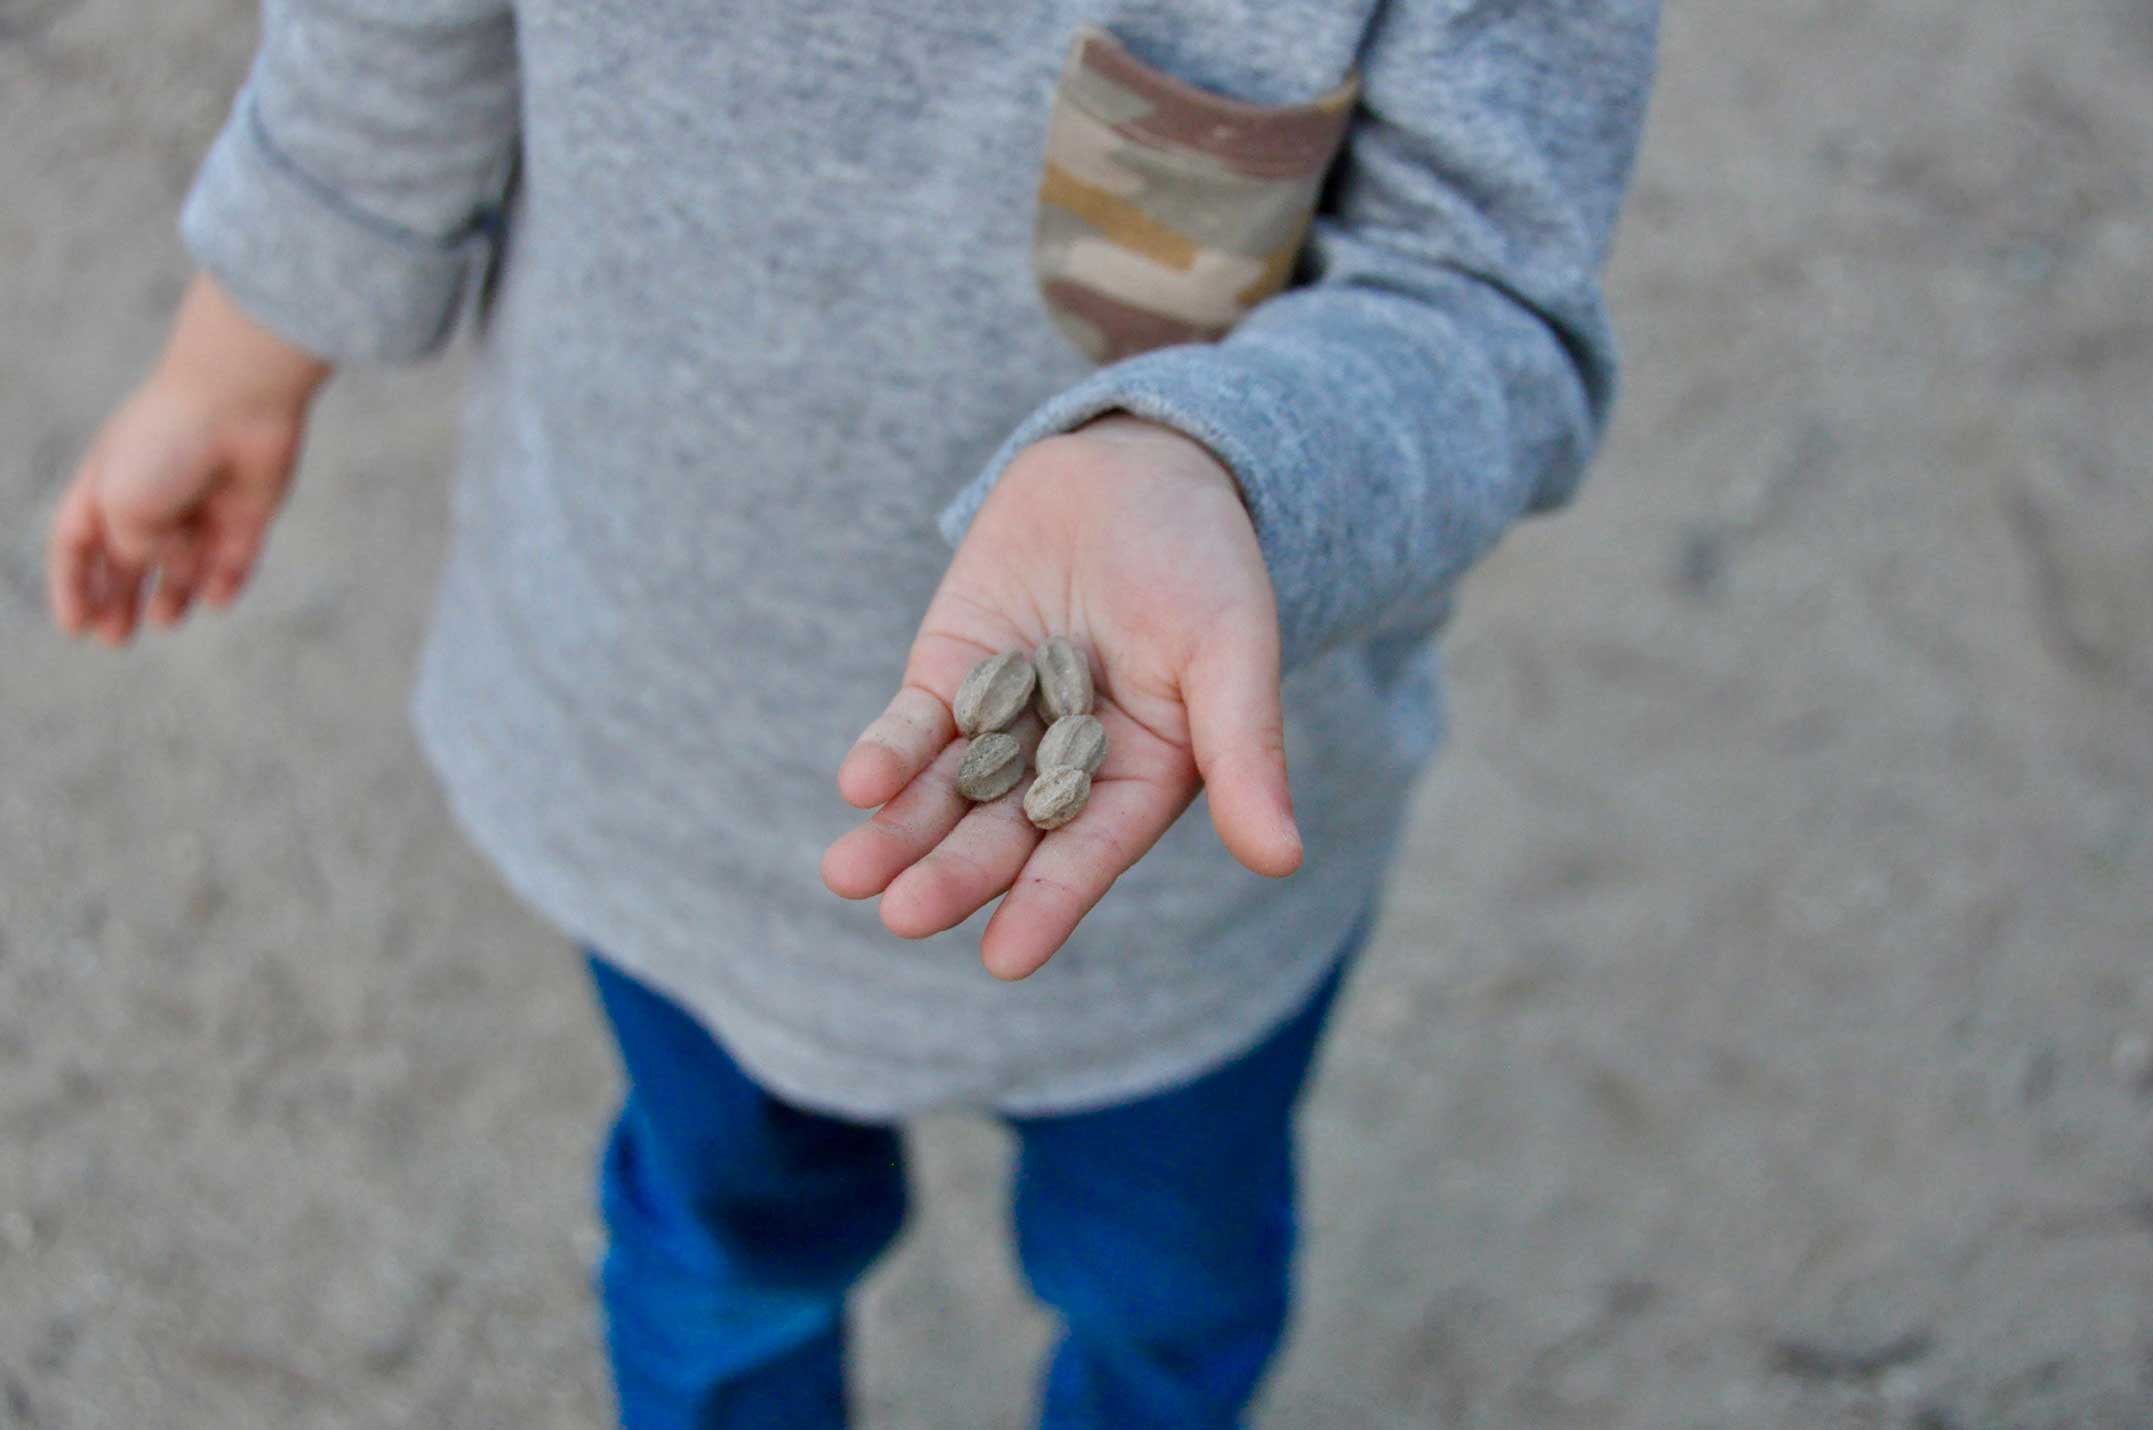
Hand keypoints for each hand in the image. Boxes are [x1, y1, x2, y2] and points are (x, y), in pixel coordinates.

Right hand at [47, 273, 327, 644]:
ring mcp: (202, 506)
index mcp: (104, 485)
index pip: (77, 543)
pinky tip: (213, 598)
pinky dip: (224, 583)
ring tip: (165, 621)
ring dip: (172, 597)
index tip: (75, 628)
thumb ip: (133, 550)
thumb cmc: (167, 444)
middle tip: (116, 640)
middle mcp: (152, 496)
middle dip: (119, 601)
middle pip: (129, 561)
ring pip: (184, 565)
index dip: (72, 587)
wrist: (239, 400)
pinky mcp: (249, 514)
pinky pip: (234, 560)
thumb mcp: (123, 506)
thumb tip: (167, 570)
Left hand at [821, 413, 1302, 980]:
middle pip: (1000, 835)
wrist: (1139, 466)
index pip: (1086, 856)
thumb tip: (1282, 858)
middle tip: (903, 914)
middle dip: (952, 874)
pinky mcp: (947, 676)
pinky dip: (886, 756)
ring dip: (897, 833)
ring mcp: (999, 724)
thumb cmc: (1206, 563)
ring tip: (849, 873)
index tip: (1004, 958)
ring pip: (942, 794)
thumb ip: (1247, 752)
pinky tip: (859, 784)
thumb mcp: (1233, 651)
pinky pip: (912, 728)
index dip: (1048, 905)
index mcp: (1137, 782)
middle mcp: (1062, 769)